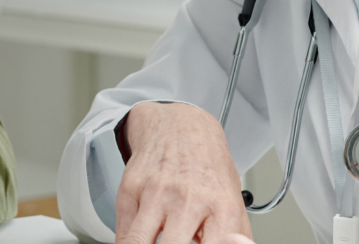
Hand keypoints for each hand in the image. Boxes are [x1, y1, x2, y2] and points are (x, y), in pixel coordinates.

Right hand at [115, 102, 250, 243]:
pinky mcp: (130, 188)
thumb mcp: (232, 200)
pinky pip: (122, 232)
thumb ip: (236, 235)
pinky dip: (128, 243)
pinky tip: (140, 240)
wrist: (180, 126)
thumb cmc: (207, 168)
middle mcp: (188, 199)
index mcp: (221, 207)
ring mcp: (156, 193)